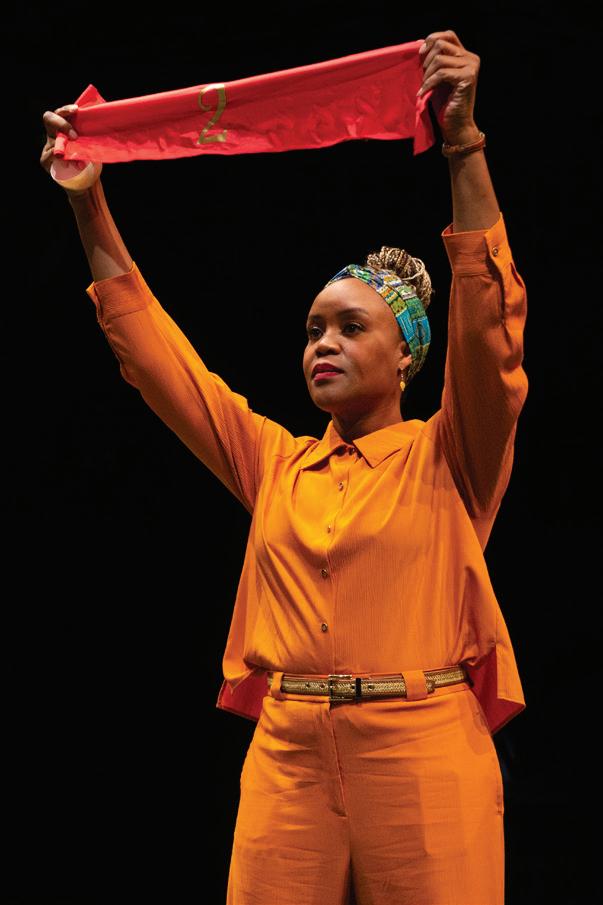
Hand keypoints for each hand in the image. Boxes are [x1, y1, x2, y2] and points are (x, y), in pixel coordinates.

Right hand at [40, 104, 101, 194]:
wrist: (86, 181)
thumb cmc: (90, 159)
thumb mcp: (93, 145)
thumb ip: (91, 135)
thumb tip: (99, 124)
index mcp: (65, 127)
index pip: (60, 112)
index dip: (66, 110)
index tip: (76, 110)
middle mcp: (54, 134)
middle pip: (49, 118)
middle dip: (61, 123)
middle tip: (75, 136)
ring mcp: (48, 146)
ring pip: (52, 140)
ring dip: (67, 148)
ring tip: (81, 160)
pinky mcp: (45, 160)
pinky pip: (50, 156)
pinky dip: (64, 160)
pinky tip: (77, 165)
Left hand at [417, 30, 480, 144]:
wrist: (456, 126)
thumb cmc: (445, 104)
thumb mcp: (436, 77)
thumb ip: (432, 61)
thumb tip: (419, 43)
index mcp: (465, 55)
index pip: (448, 35)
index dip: (432, 39)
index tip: (420, 54)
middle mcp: (471, 58)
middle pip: (442, 43)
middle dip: (427, 59)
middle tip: (422, 76)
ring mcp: (471, 67)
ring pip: (440, 58)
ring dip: (427, 73)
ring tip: (424, 86)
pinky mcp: (468, 77)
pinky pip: (441, 73)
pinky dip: (429, 83)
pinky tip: (423, 93)